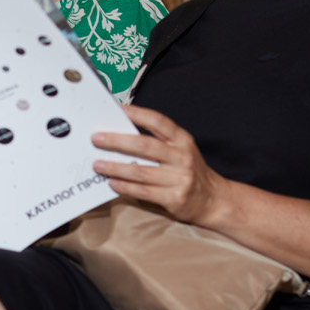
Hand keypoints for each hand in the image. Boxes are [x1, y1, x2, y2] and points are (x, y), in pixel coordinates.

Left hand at [92, 105, 224, 226]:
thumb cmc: (188, 171)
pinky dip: (125, 187)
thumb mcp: (180, 151)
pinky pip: (143, 191)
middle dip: (117, 141)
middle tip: (97, 138)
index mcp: (182, 140)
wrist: (212, 200)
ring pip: (140, 171)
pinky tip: (112, 183)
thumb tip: (121, 134)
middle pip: (144, 146)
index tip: (118, 109)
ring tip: (98, 164)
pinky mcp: (174, 198)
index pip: (158, 122)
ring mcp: (179, 178)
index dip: (138, 114)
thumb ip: (157, 142)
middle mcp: (182, 157)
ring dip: (115, 167)